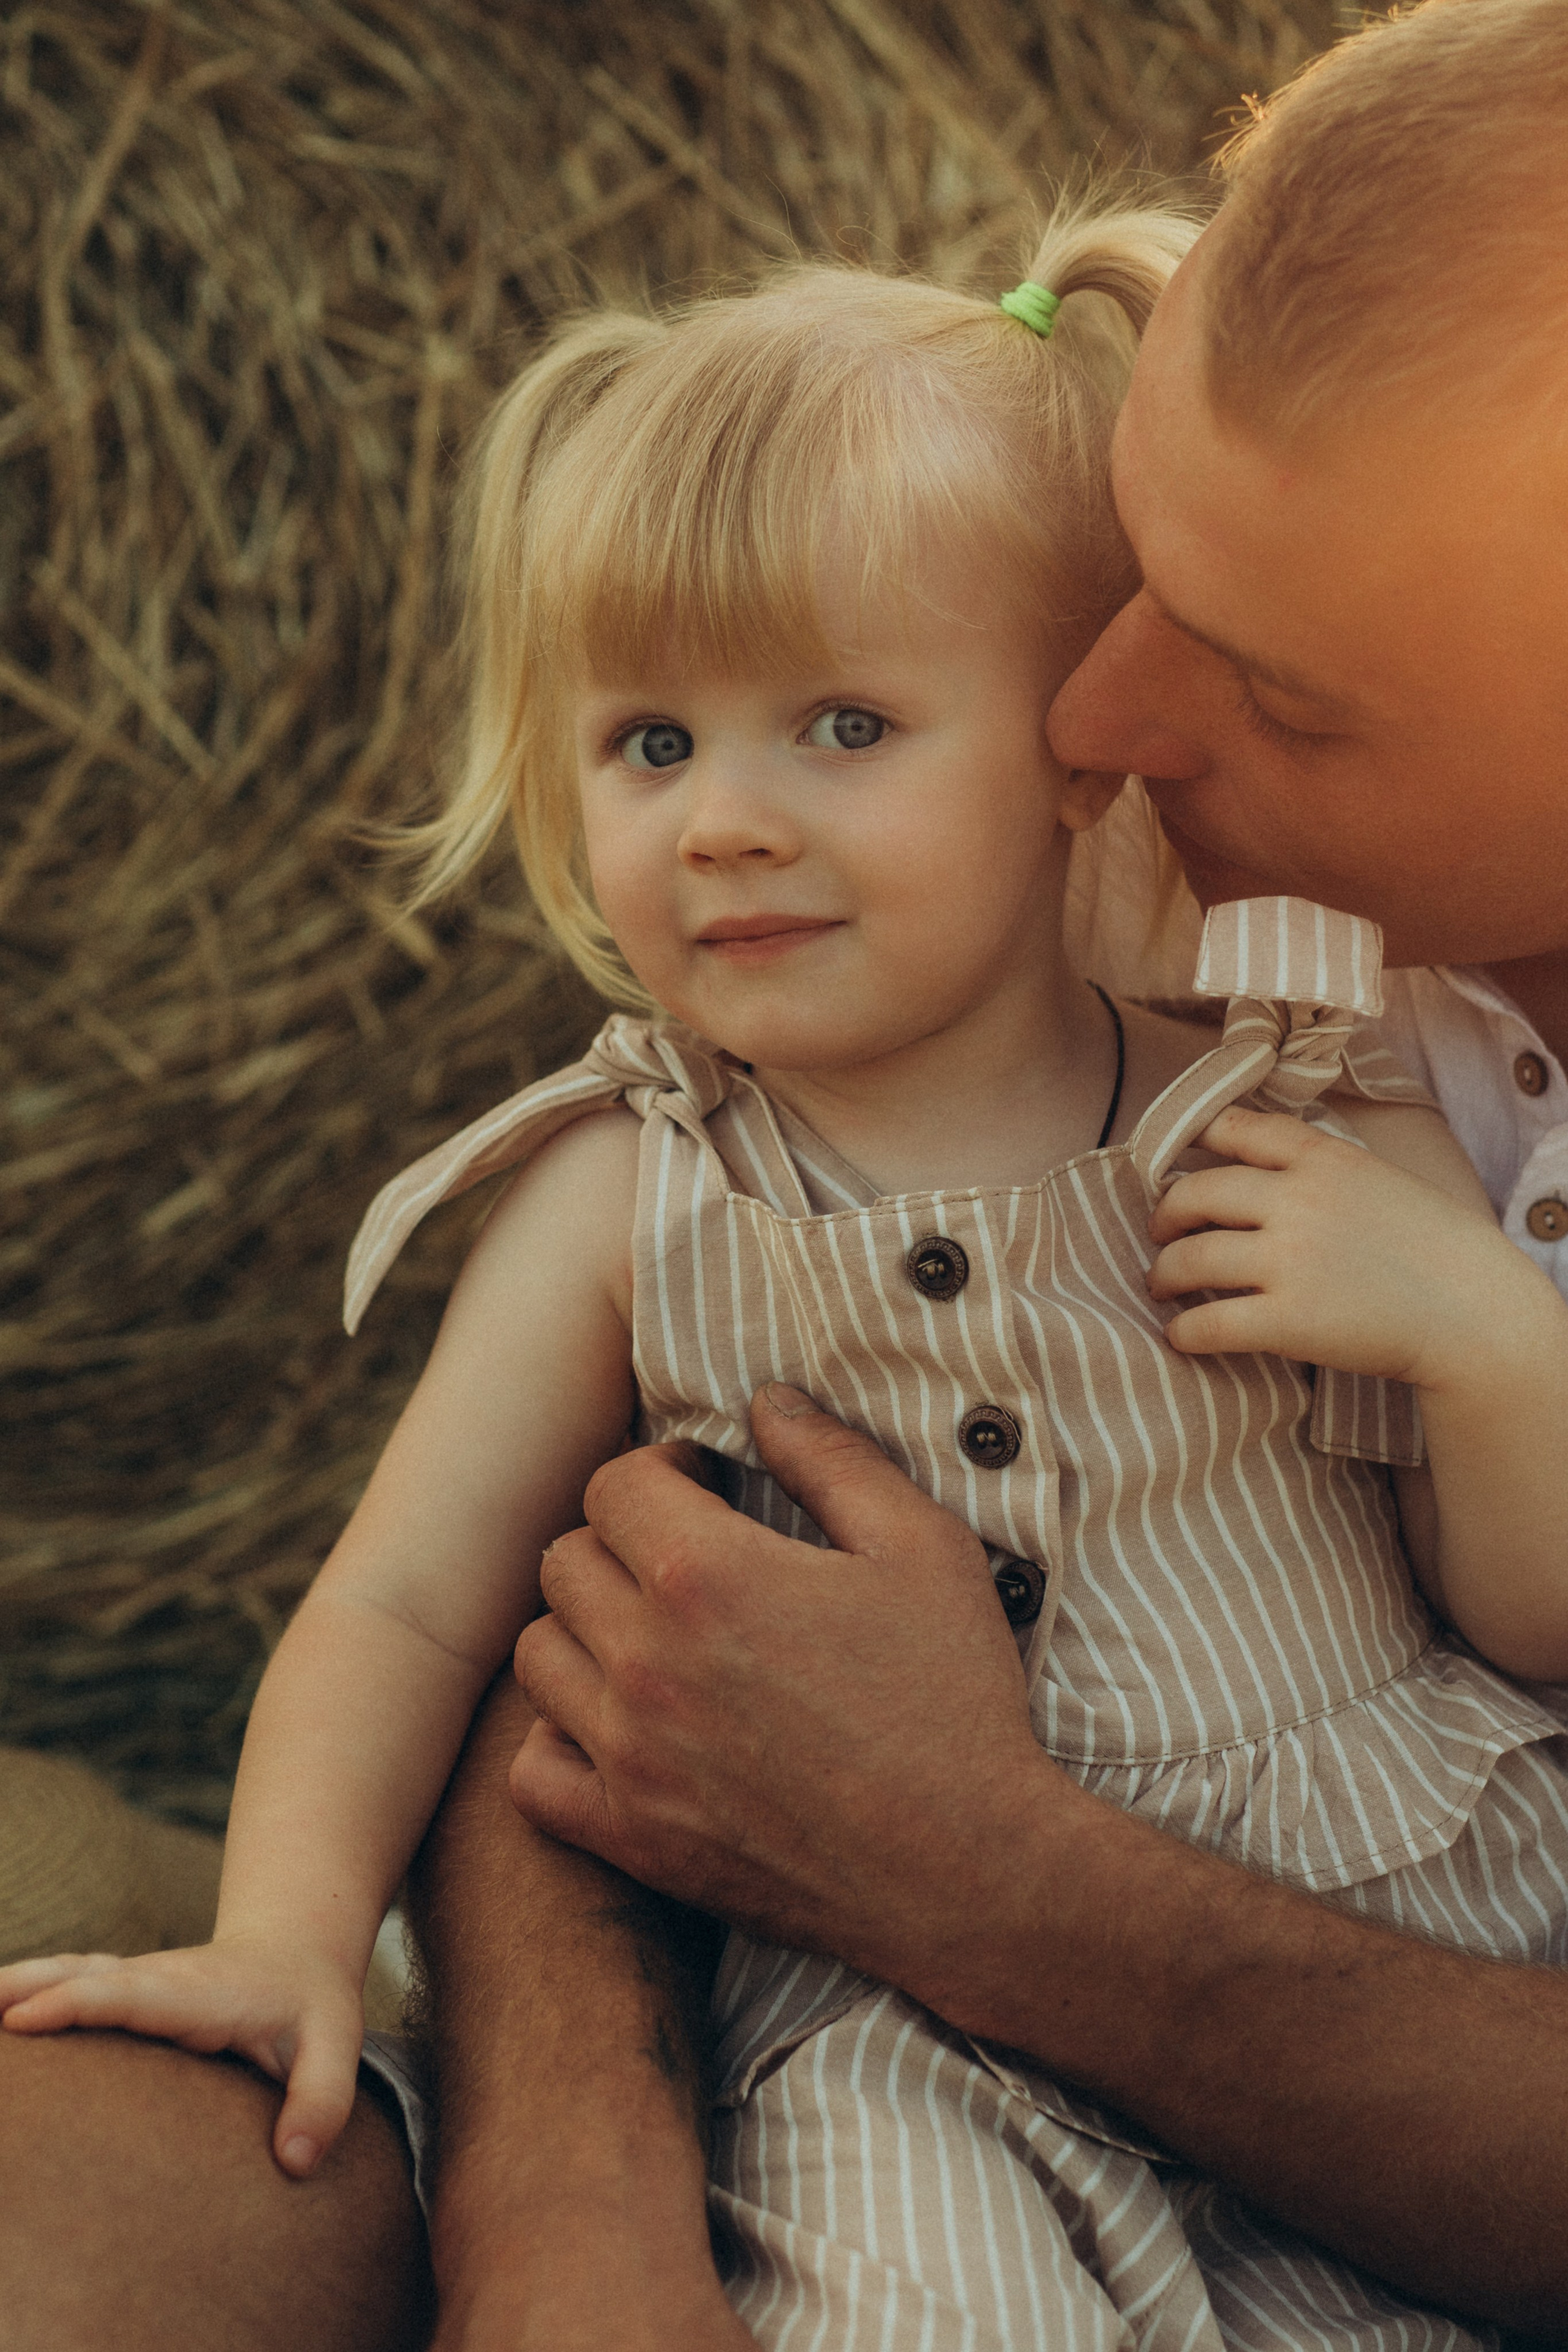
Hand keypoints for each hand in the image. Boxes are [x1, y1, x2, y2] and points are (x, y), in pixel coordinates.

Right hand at [0, 1937, 363, 2176]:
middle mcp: (161, 1978)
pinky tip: (0, 2007)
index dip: (79, 2003)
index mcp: (201, 1992)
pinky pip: (72, 1983)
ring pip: (72, 1972)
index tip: (25, 2018)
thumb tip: (294, 2161)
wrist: (298, 1948)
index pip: (132, 1994)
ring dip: (23, 1982)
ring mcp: (139, 1980)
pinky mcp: (126, 1989)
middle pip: (87, 1977)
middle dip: (30, 1989)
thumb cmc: (312, 2003)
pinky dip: (32, 1989)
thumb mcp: (338, 2044)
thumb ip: (323, 2100)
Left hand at [510, 1384, 1061, 2023]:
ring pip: (538, 1657)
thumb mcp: (921, 1547)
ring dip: (585, 1632)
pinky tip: (622, 1729)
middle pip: (564, 1562)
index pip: (613, 1485)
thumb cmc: (952, 1699)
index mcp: (707, 1575)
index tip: (706, 1491)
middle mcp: (647, 1660)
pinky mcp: (631, 1838)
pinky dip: (559, 1742)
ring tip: (652, 1637)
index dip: (659, 1473)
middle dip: (619, 1543)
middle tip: (683, 1558)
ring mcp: (629, 1756)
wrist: (967, 1868)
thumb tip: (767, 1401)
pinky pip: (532, 1774)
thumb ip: (833, 1459)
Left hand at [1147, 1104, 1515, 1386]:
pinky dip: (1183, 1332)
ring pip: (1190, 1258)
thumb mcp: (1377, 1177)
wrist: (1473, 1310)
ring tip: (1161, 1285)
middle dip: (1165, 1214)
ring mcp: (1289, 1261)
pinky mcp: (1288, 1321)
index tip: (1173, 1161)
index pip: (1234, 1127)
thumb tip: (1254, 1167)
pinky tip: (1179, 1336)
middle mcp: (1297, 1200)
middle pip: (1194, 1193)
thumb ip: (1317, 1167)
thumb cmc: (1431, 1246)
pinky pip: (1208, 1324)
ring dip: (1163, 1274)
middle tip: (1160, 1234)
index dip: (1192, 1140)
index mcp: (1321, 1158)